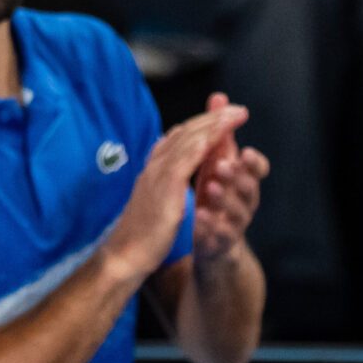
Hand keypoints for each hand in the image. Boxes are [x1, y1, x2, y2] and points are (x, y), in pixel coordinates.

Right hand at [101, 101, 249, 281]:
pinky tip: (216, 136)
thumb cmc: (142, 234)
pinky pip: (184, 161)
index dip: (202, 125)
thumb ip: (164, 183)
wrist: (125, 254)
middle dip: (212, 118)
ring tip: (234, 115)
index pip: (180, 138)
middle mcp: (155, 166)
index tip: (222, 116)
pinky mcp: (163, 188)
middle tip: (236, 108)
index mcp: (154, 168)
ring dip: (212, 125)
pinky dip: (200, 145)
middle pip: (186, 132)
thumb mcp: (155, 201)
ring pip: (187, 141)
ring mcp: (157, 174)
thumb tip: (173, 171)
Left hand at [187, 92, 269, 264]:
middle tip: (222, 164)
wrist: (214, 242)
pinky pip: (220, 235)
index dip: (254, 162)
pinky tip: (199, 217)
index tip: (243, 151)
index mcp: (245, 181)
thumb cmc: (217, 197)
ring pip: (237, 212)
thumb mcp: (217, 163)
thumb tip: (219, 98)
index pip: (258, 169)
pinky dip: (211, 225)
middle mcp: (245, 201)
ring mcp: (235, 224)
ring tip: (209, 187)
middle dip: (237, 176)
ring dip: (224, 198)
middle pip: (249, 188)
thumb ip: (219, 134)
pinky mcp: (222, 242)